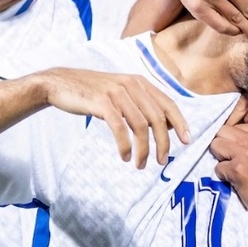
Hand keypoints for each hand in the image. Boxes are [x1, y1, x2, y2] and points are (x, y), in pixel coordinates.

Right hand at [35, 68, 188, 167]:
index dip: (180, 123)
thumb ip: (141, 104)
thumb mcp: (121, 93)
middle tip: (162, 161)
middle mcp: (131, 85)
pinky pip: (120, 128)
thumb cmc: (92, 93)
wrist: (60, 84)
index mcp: (140, 82)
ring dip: (143, 149)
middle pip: (157, 118)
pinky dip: (125, 145)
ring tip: (141, 164)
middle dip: (163, 143)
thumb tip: (164, 125)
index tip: (187, 141)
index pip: (168, 103)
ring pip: (140, 125)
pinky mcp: (101, 102)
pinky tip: (124, 156)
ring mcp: (116, 92)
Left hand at [211, 124, 247, 224]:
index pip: (237, 126)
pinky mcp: (236, 169)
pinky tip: (236, 181)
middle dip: (223, 145)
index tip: (240, 152)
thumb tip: (243, 133)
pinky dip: (223, 176)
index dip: (235, 140)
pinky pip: (217, 167)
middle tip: (231, 159)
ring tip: (232, 169)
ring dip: (221, 158)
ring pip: (216, 145)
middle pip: (223, 131)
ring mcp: (245, 152)